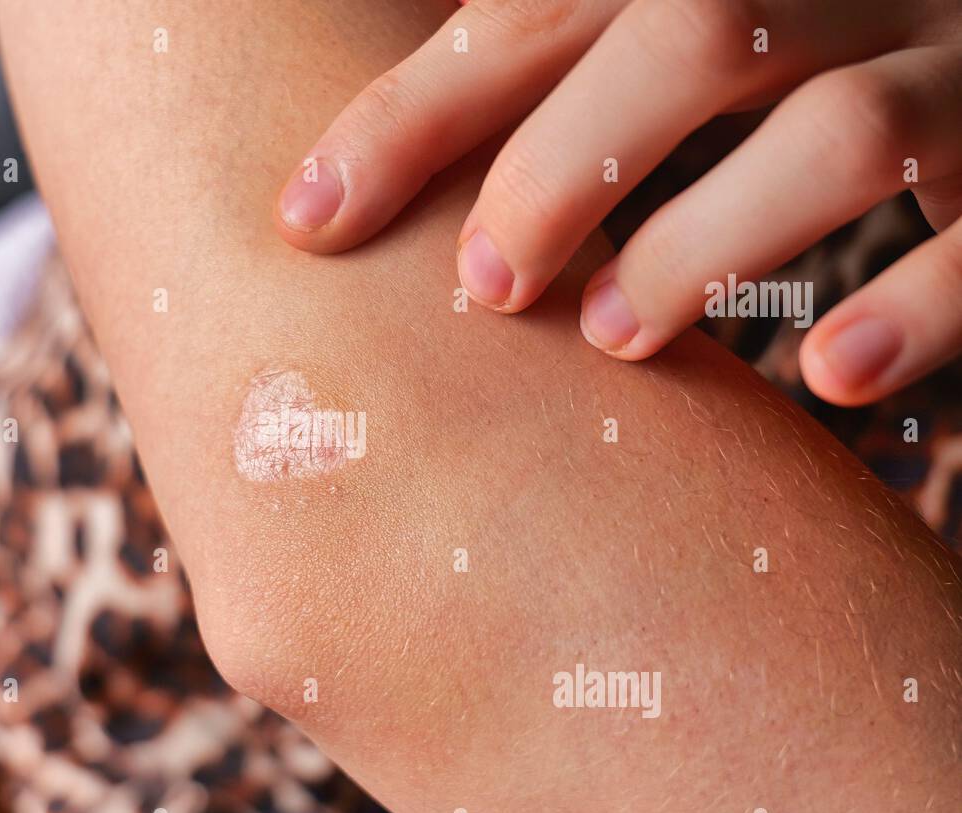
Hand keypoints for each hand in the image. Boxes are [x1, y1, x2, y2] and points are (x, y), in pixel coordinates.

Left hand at [273, 0, 961, 405]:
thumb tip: (376, 205)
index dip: (416, 109)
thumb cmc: (795, 89)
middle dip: (556, 168)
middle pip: (690, 30)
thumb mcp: (681, 61)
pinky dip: (909, 311)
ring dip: (700, 247)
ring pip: (840, 133)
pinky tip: (823, 378)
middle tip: (485, 288)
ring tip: (612, 338)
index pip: (542, 4)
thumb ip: (565, 92)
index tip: (308, 216)